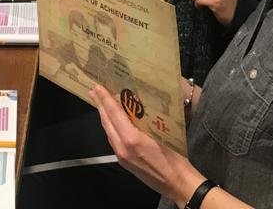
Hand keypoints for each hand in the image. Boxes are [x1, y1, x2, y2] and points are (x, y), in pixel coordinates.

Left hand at [90, 85, 202, 204]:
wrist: (177, 184)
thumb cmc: (175, 158)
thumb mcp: (162, 134)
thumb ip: (145, 121)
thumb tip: (135, 106)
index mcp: (131, 139)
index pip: (114, 114)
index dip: (105, 99)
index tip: (97, 87)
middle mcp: (122, 147)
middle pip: (107, 122)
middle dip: (100, 105)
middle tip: (94, 91)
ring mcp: (121, 156)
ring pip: (108, 131)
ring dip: (105, 116)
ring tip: (102, 103)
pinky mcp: (124, 162)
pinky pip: (113, 140)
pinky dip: (111, 127)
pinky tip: (113, 122)